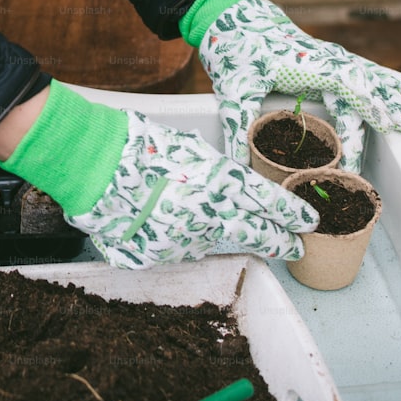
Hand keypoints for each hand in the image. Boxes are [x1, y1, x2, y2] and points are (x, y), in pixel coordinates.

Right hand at [66, 110, 317, 267]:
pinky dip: (187, 240)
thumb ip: (216, 171)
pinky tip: (180, 227)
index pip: (269, 202)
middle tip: (295, 247)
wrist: (92, 168)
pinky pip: (184, 250)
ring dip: (229, 238)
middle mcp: (209, 215)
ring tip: (232, 232)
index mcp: (219, 182)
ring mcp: (185, 239)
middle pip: (258, 234)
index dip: (292, 213)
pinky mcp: (161, 254)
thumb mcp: (189, 148)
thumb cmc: (137, 146)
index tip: (308, 220)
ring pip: (220, 244)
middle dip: (281, 241)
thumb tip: (232, 185)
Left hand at [198, 0, 400, 172]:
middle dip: (385, 107)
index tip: (388, 122)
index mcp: (306, 62)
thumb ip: (238, 125)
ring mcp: (329, 59)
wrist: (237, 18)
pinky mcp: (327, 62)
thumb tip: (237, 167)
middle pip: (363, 84)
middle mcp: (325, 59)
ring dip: (390, 98)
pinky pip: (363, 73)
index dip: (368, 102)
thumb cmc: (236, 50)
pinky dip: (386, 80)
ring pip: (368, 79)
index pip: (347, 82)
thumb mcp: (233, 89)